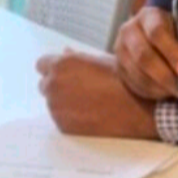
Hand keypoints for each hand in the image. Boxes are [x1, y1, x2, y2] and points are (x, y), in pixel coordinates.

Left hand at [35, 49, 158, 139]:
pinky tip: (89, 114)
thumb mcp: (100, 60)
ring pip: (52, 103)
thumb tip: (65, 51)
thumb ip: (76, 57)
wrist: (136, 109)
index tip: (65, 73)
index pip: (41, 64)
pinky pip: (60, 119)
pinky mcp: (62, 126)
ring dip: (63, 102)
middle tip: (79, 89)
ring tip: (88, 102)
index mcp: (62, 65)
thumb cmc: (121, 82)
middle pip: (44, 84)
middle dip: (57, 85)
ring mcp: (56, 107)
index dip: (54, 68)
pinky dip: (69, 117)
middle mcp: (54, 85)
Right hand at [114, 6, 177, 101]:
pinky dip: (153, 92)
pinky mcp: (119, 68)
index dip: (172, 53)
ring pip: (138, 74)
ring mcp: (120, 50)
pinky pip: (135, 84)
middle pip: (143, 56)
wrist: (162, 44)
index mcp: (149, 16)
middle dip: (166, 76)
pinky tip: (167, 90)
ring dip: (161, 87)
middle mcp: (129, 30)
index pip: (157, 33)